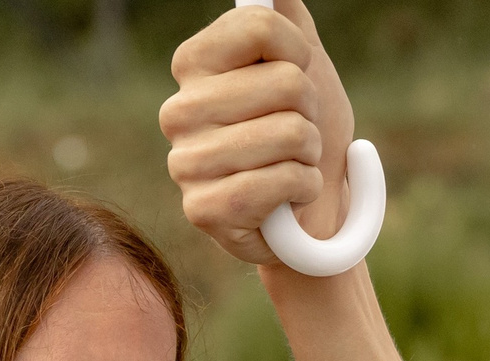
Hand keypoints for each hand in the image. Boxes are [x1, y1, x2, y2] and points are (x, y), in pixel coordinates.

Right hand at [160, 0, 355, 267]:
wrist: (311, 211)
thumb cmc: (304, 134)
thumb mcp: (300, 62)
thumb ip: (282, 16)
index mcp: (194, 66)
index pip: (259, 26)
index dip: (298, 52)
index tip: (296, 75)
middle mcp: (178, 111)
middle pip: (284, 81)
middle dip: (310, 111)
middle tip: (295, 133)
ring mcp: (185, 163)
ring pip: (290, 133)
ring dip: (310, 154)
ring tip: (292, 165)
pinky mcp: (202, 211)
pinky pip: (279, 181)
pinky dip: (303, 189)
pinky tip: (288, 200)